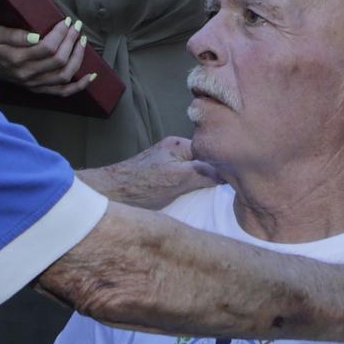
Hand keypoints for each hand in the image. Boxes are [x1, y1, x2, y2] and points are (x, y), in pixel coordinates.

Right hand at [0, 19, 98, 97]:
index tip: (67, 21)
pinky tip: (91, 76)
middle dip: (72, 41)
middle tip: (77, 27)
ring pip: (64, 75)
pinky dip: (79, 86)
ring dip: (78, 58)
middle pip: (59, 60)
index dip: (61, 33)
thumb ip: (15, 35)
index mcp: (17, 59)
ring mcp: (34, 84)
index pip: (47, 47)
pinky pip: (62, 92)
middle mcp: (28, 75)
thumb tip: (36, 36)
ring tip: (82, 42)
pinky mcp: (38, 89)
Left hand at [83, 136, 218, 208]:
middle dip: (211, 175)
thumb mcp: (178, 179)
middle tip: (222, 192)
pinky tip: (190, 198)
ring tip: (208, 196)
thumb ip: (204, 173)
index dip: (222, 166)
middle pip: (202, 162)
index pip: (210, 152)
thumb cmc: (142, 186)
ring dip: (199, 184)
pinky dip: (187, 188)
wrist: (109, 195)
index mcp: (178, 144)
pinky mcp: (158, 176)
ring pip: (192, 172)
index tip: (233, 181)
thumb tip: (227, 173)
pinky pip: (181, 179)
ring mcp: (165, 163)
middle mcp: (172, 150)